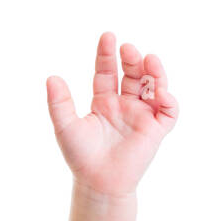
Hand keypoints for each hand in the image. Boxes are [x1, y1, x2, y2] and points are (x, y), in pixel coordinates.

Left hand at [46, 31, 178, 198]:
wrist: (98, 183)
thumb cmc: (80, 156)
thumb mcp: (66, 127)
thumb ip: (59, 103)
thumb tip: (51, 77)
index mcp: (103, 102)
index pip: (107, 72)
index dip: (107, 54)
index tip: (107, 37)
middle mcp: (124, 105)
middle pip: (132, 74)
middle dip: (132, 59)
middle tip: (128, 48)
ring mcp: (142, 116)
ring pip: (153, 86)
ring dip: (153, 71)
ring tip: (148, 59)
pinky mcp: (156, 130)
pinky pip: (168, 110)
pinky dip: (168, 98)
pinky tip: (158, 91)